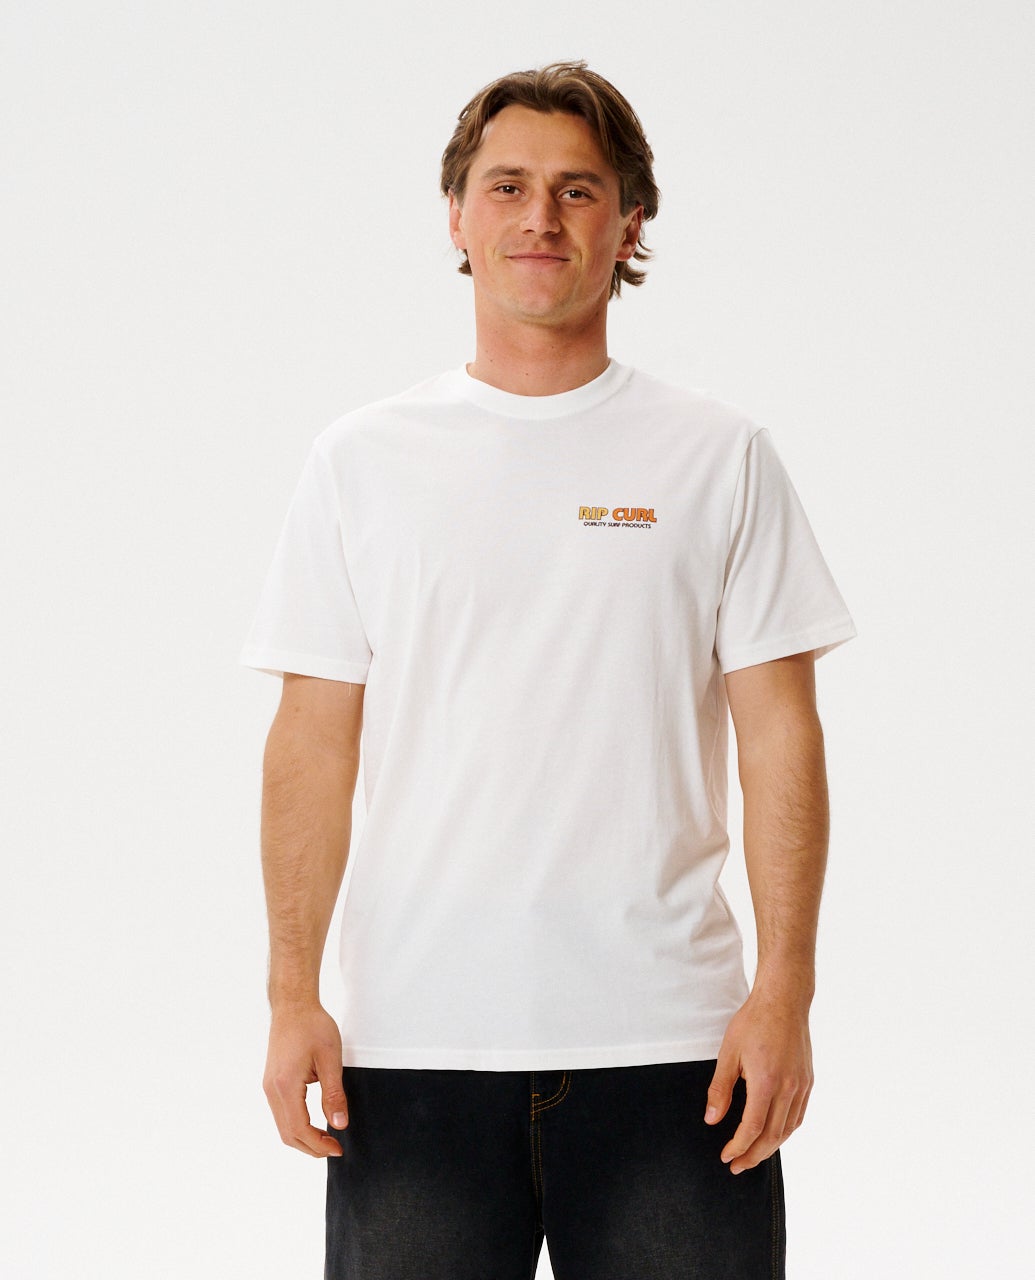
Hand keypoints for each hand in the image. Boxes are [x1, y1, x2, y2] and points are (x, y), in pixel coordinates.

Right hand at [263, 1004, 348, 1157]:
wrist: (293, 1005)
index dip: (319, 1144)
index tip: (338, 1149)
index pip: (299, 1129)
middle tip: (335, 1148)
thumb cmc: (313, 1026)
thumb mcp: (330, 1059)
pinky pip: (281, 1113)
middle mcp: (271, 1090)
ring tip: (326, 1139)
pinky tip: (313, 1123)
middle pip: (287, 1133)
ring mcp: (269, 1086)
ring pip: (282, 1125)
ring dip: (303, 1137)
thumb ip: (334, 1094)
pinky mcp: (271, 1082)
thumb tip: (340, 1125)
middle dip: (311, 1147)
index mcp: (285, 1085)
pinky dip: (296, 1125)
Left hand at [704, 990, 813, 1173]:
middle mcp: (788, 1088)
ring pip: (788, 1129)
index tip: (726, 1156)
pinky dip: (785, 1131)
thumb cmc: (753, 1022)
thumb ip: (720, 1089)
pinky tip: (773, 1134)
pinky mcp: (808, 1081)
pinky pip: (798, 1116)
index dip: (738, 1147)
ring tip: (753, 1154)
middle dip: (754, 1155)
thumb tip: (712, 1119)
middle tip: (737, 1166)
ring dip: (770, 1147)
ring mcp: (801, 1086)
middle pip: (772, 1136)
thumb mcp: (729, 1053)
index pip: (752, 1128)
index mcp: (766, 1082)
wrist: (783, 1001)